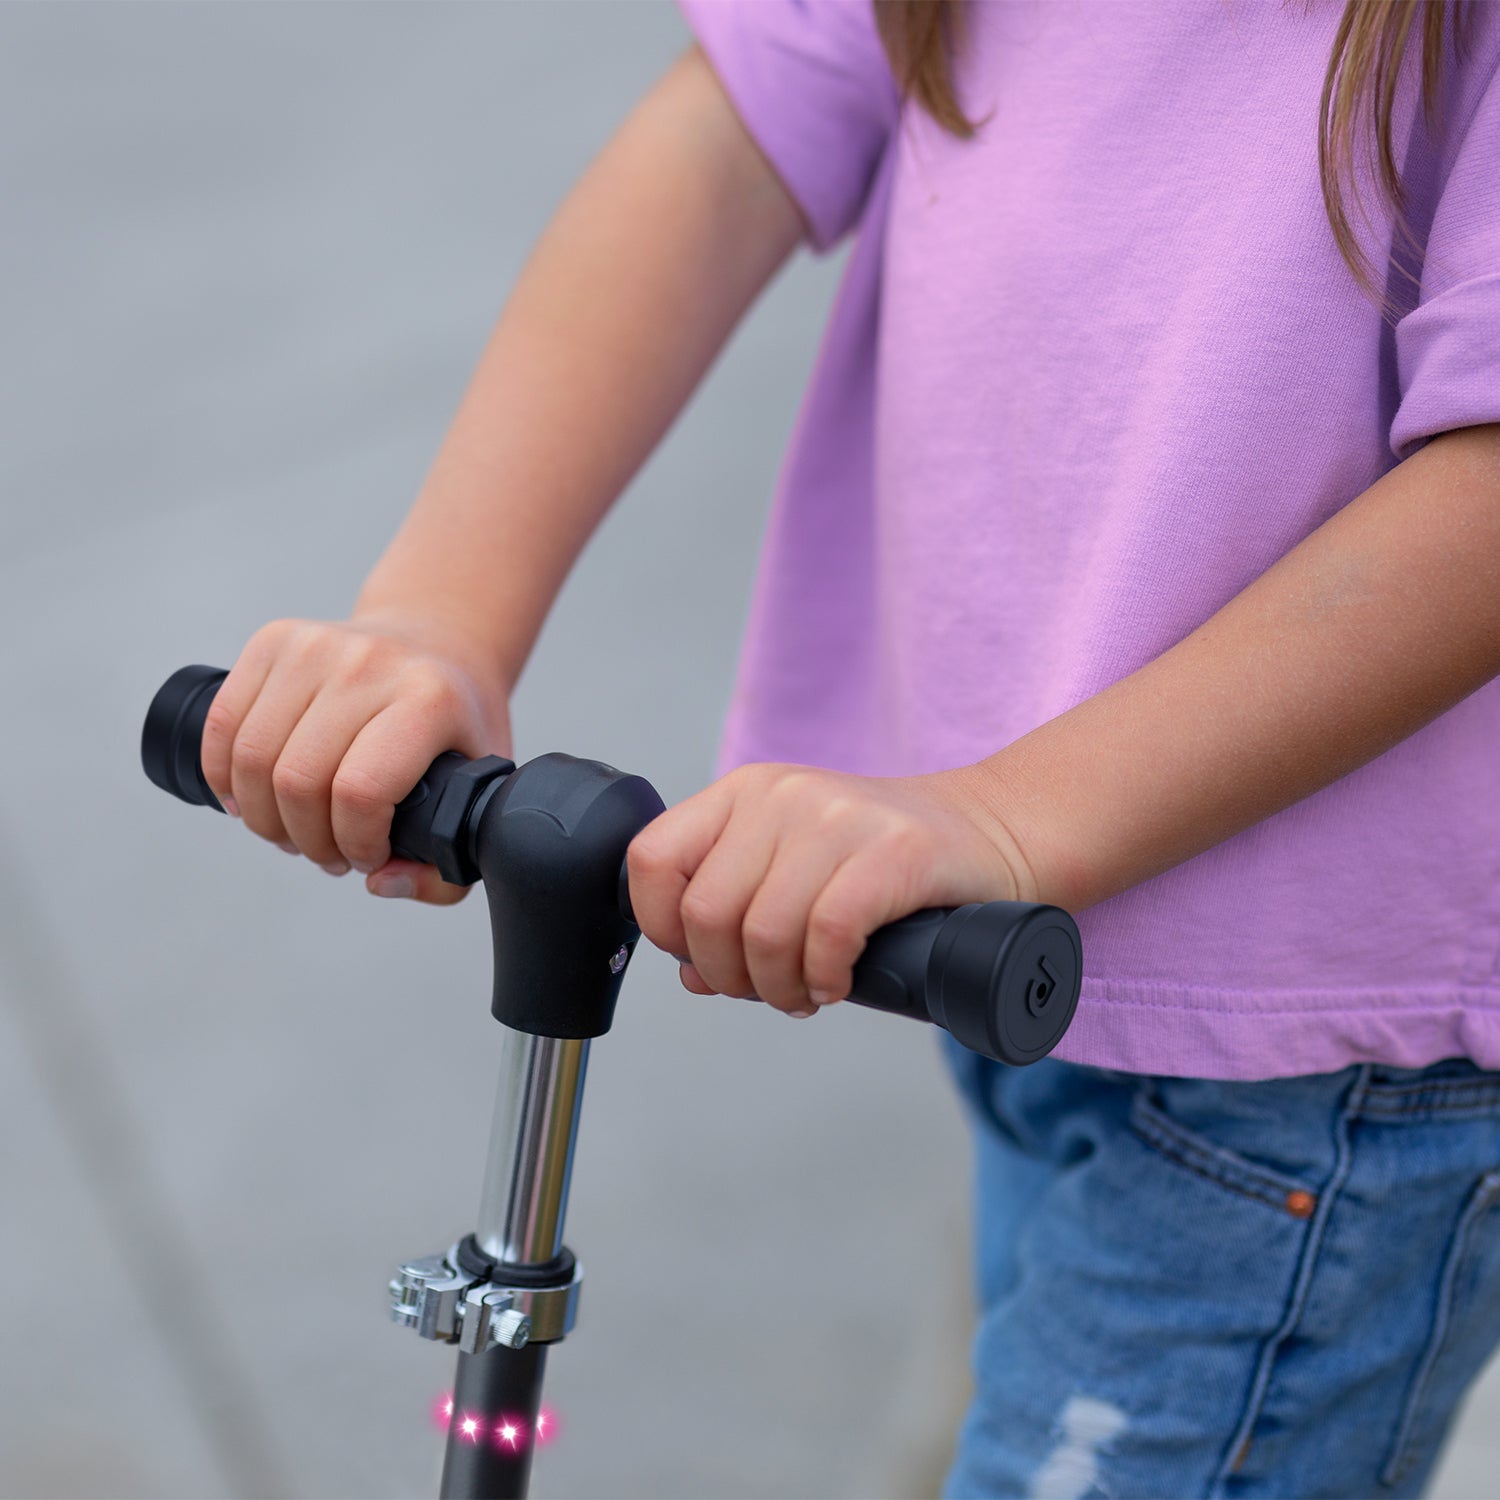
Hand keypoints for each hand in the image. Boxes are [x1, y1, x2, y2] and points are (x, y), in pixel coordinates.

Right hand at [200, 611, 512, 903]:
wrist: (438, 642)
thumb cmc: (456, 727)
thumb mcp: (478, 794)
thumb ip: (444, 868)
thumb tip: (378, 881)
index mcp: (429, 700)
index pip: (362, 792)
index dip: (355, 844)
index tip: (368, 856)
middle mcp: (370, 664)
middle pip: (298, 782)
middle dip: (307, 841)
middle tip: (328, 851)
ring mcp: (317, 645)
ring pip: (252, 759)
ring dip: (264, 818)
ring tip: (294, 830)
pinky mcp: (275, 639)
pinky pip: (222, 724)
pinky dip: (224, 776)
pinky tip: (250, 800)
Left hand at [624, 762, 1034, 1015]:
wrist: (998, 830)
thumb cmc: (891, 861)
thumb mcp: (798, 865)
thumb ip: (739, 907)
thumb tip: (692, 975)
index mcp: (744, 793)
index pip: (651, 861)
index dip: (663, 928)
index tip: (704, 960)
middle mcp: (782, 795)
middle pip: (706, 913)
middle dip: (731, 976)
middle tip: (770, 990)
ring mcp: (839, 817)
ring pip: (764, 932)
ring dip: (781, 988)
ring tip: (807, 992)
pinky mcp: (894, 850)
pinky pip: (828, 934)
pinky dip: (825, 977)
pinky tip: (839, 982)